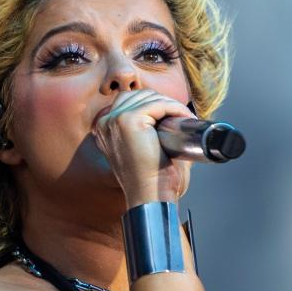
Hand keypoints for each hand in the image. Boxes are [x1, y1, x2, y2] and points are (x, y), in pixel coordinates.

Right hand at [93, 90, 195, 206]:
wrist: (152, 196)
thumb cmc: (153, 179)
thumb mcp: (146, 149)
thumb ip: (152, 130)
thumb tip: (175, 118)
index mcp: (106, 130)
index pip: (131, 101)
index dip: (156, 105)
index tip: (176, 116)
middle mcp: (105, 123)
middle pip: (140, 95)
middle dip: (164, 103)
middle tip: (184, 117)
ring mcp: (114, 120)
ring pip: (150, 97)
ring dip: (172, 105)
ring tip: (186, 118)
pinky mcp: (128, 120)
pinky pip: (158, 104)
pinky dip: (176, 108)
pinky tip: (186, 117)